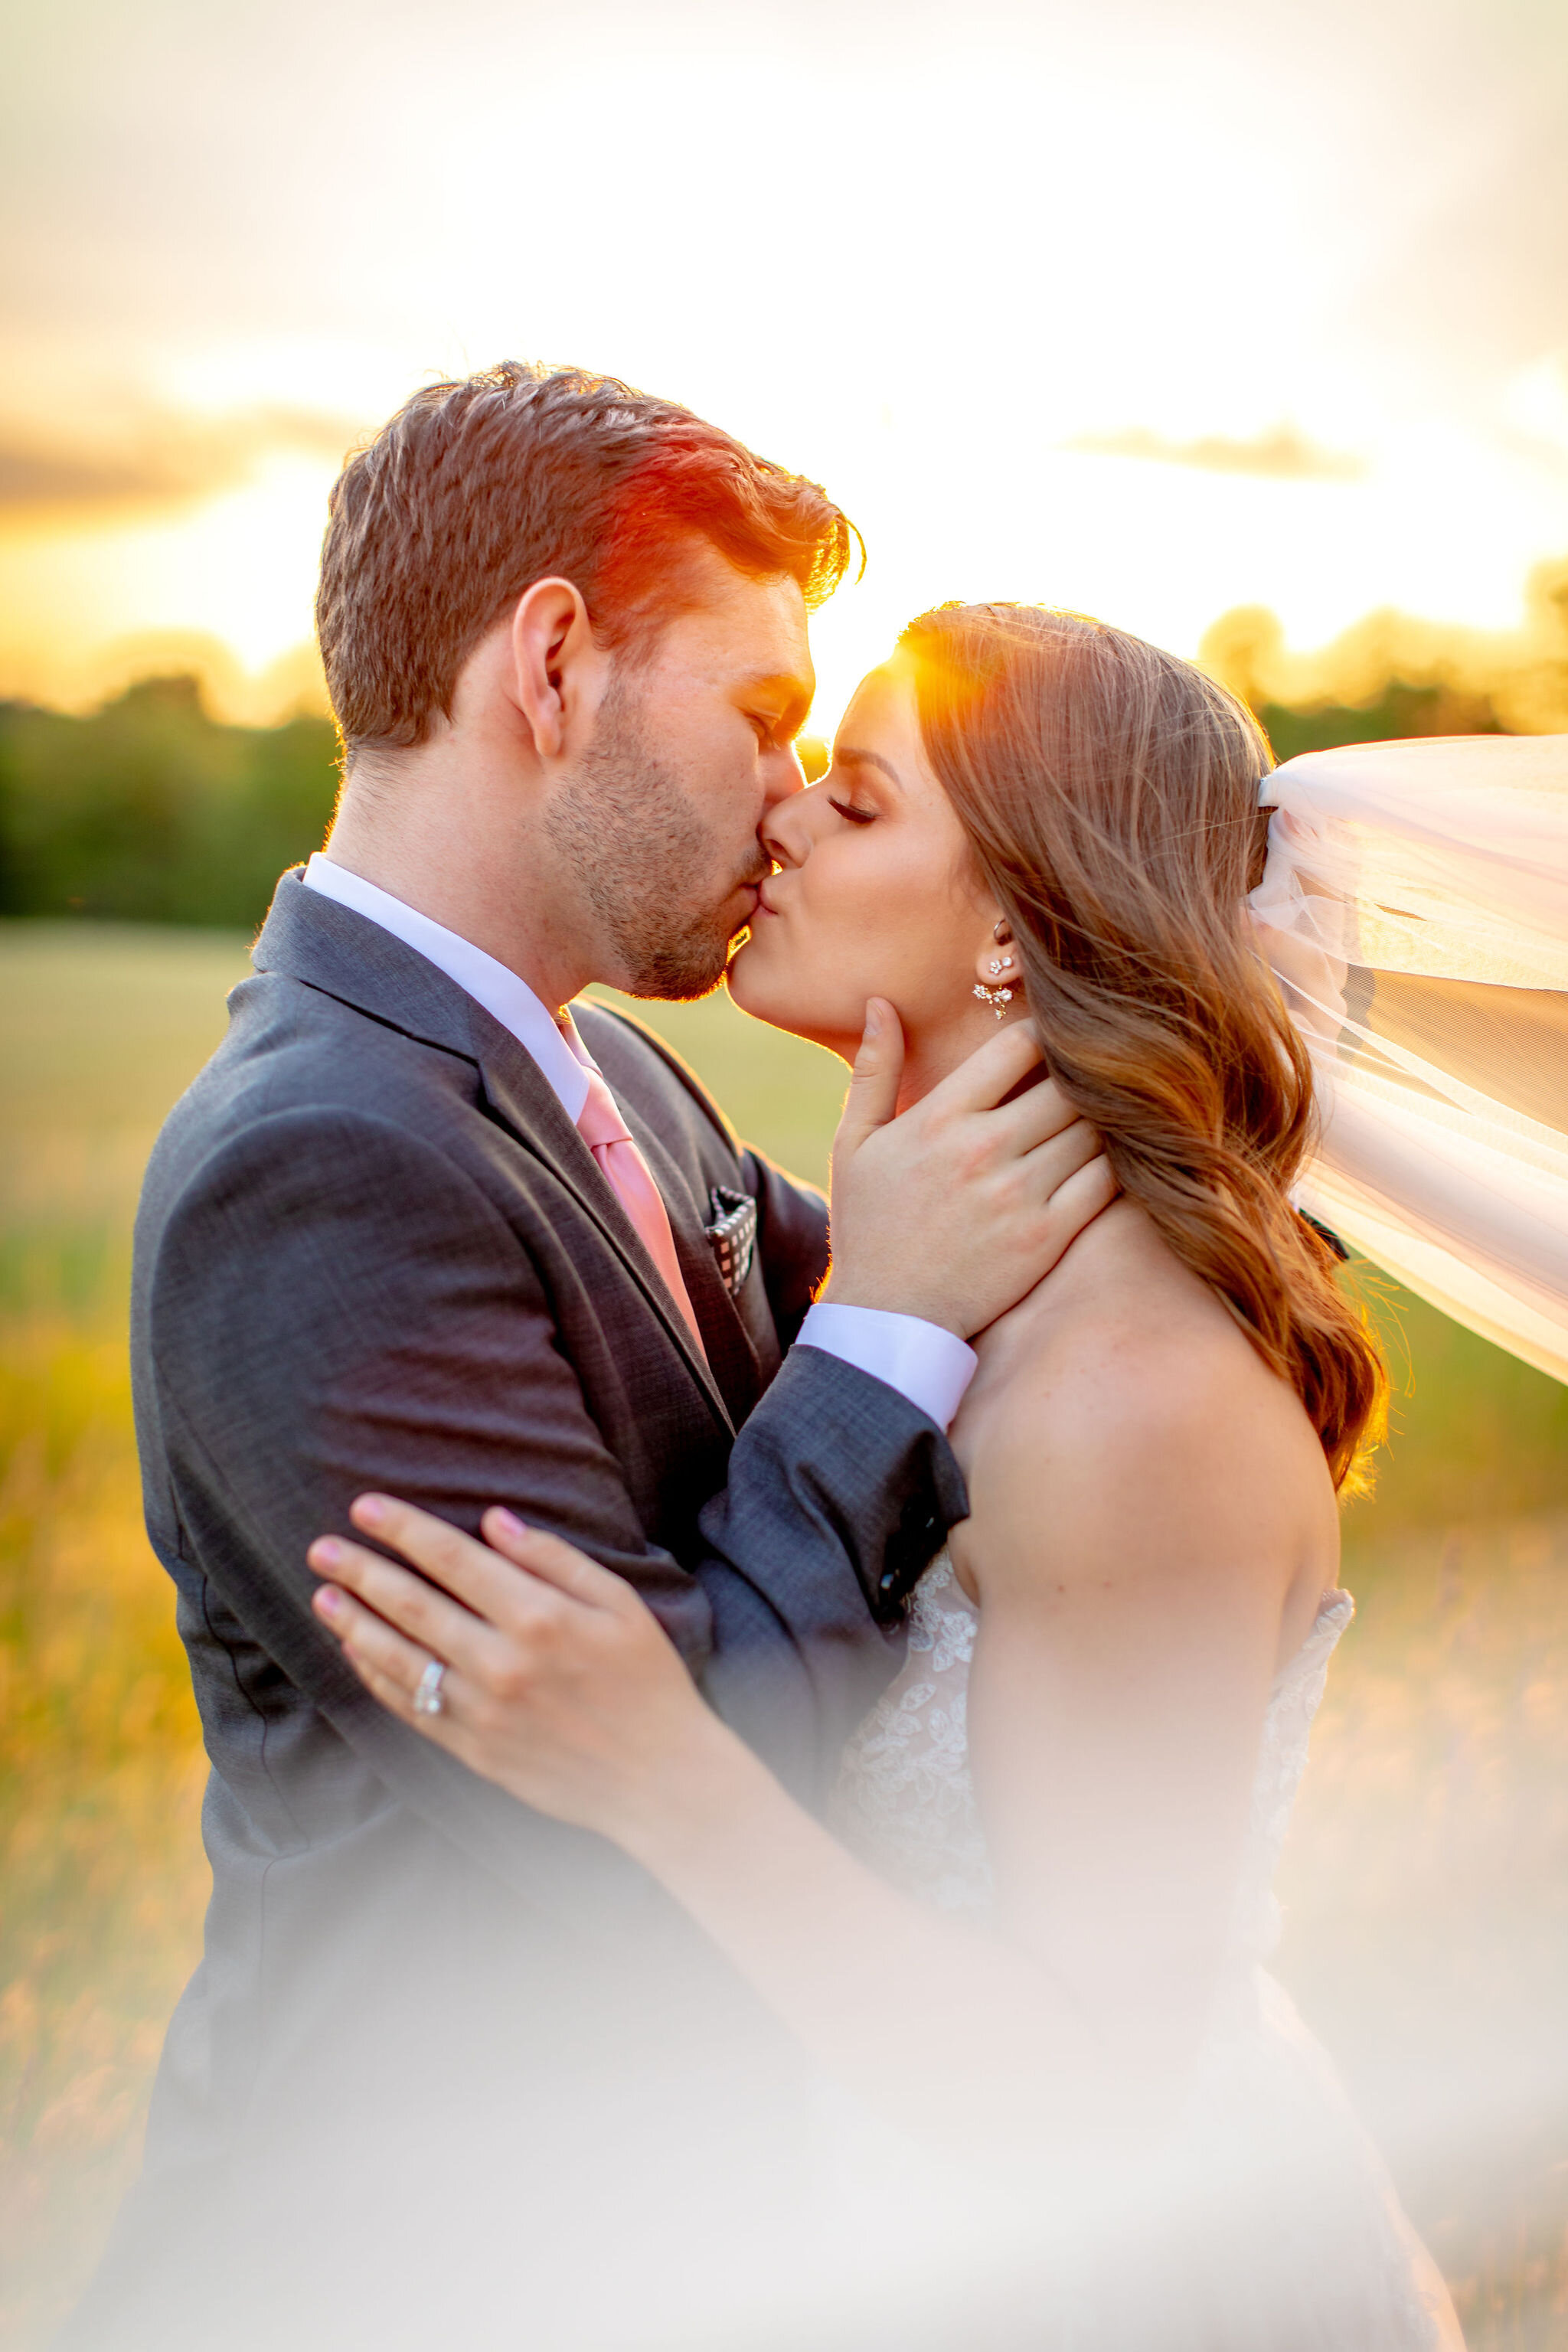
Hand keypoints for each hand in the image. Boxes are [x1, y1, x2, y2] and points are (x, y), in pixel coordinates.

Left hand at [307, 1495, 734, 1855]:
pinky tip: (356, 1652)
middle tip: (321, 1548)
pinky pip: (411, 1707)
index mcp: (539, 1616)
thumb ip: (554, 1559)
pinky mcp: (472, 1749)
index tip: (364, 1506)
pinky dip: (376, 1679)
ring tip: (323, 1596)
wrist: (658, 1777)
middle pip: (412, 1605)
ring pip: (398, 1659)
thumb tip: (493, 1521)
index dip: (403, 1529)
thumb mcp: (620, 1604)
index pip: (452, 1560)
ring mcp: (482, 1711)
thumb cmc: (647, 1680)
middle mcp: (501, 1662)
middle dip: (360, 1571)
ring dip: (354, 1624)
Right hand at [822, 1001, 1118, 1336]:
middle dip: (1081, 1076)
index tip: (1050, 1043)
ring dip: (1104, 1118)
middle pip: (1068, 1084)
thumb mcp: (853, 1143)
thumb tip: (882, 1002)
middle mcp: (984, 1151)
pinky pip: (1106, 1182)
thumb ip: (873, 1070)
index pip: (1019, 1045)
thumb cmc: (870, 1225)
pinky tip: (1108, 1160)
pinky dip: (1117, 1164)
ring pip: (1094, 1129)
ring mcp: (1020, 1196)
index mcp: (939, 1118)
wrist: (887, 1318)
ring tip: (1104, 1116)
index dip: (1044, 1035)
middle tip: (1090, 1078)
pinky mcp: (1048, 1238)